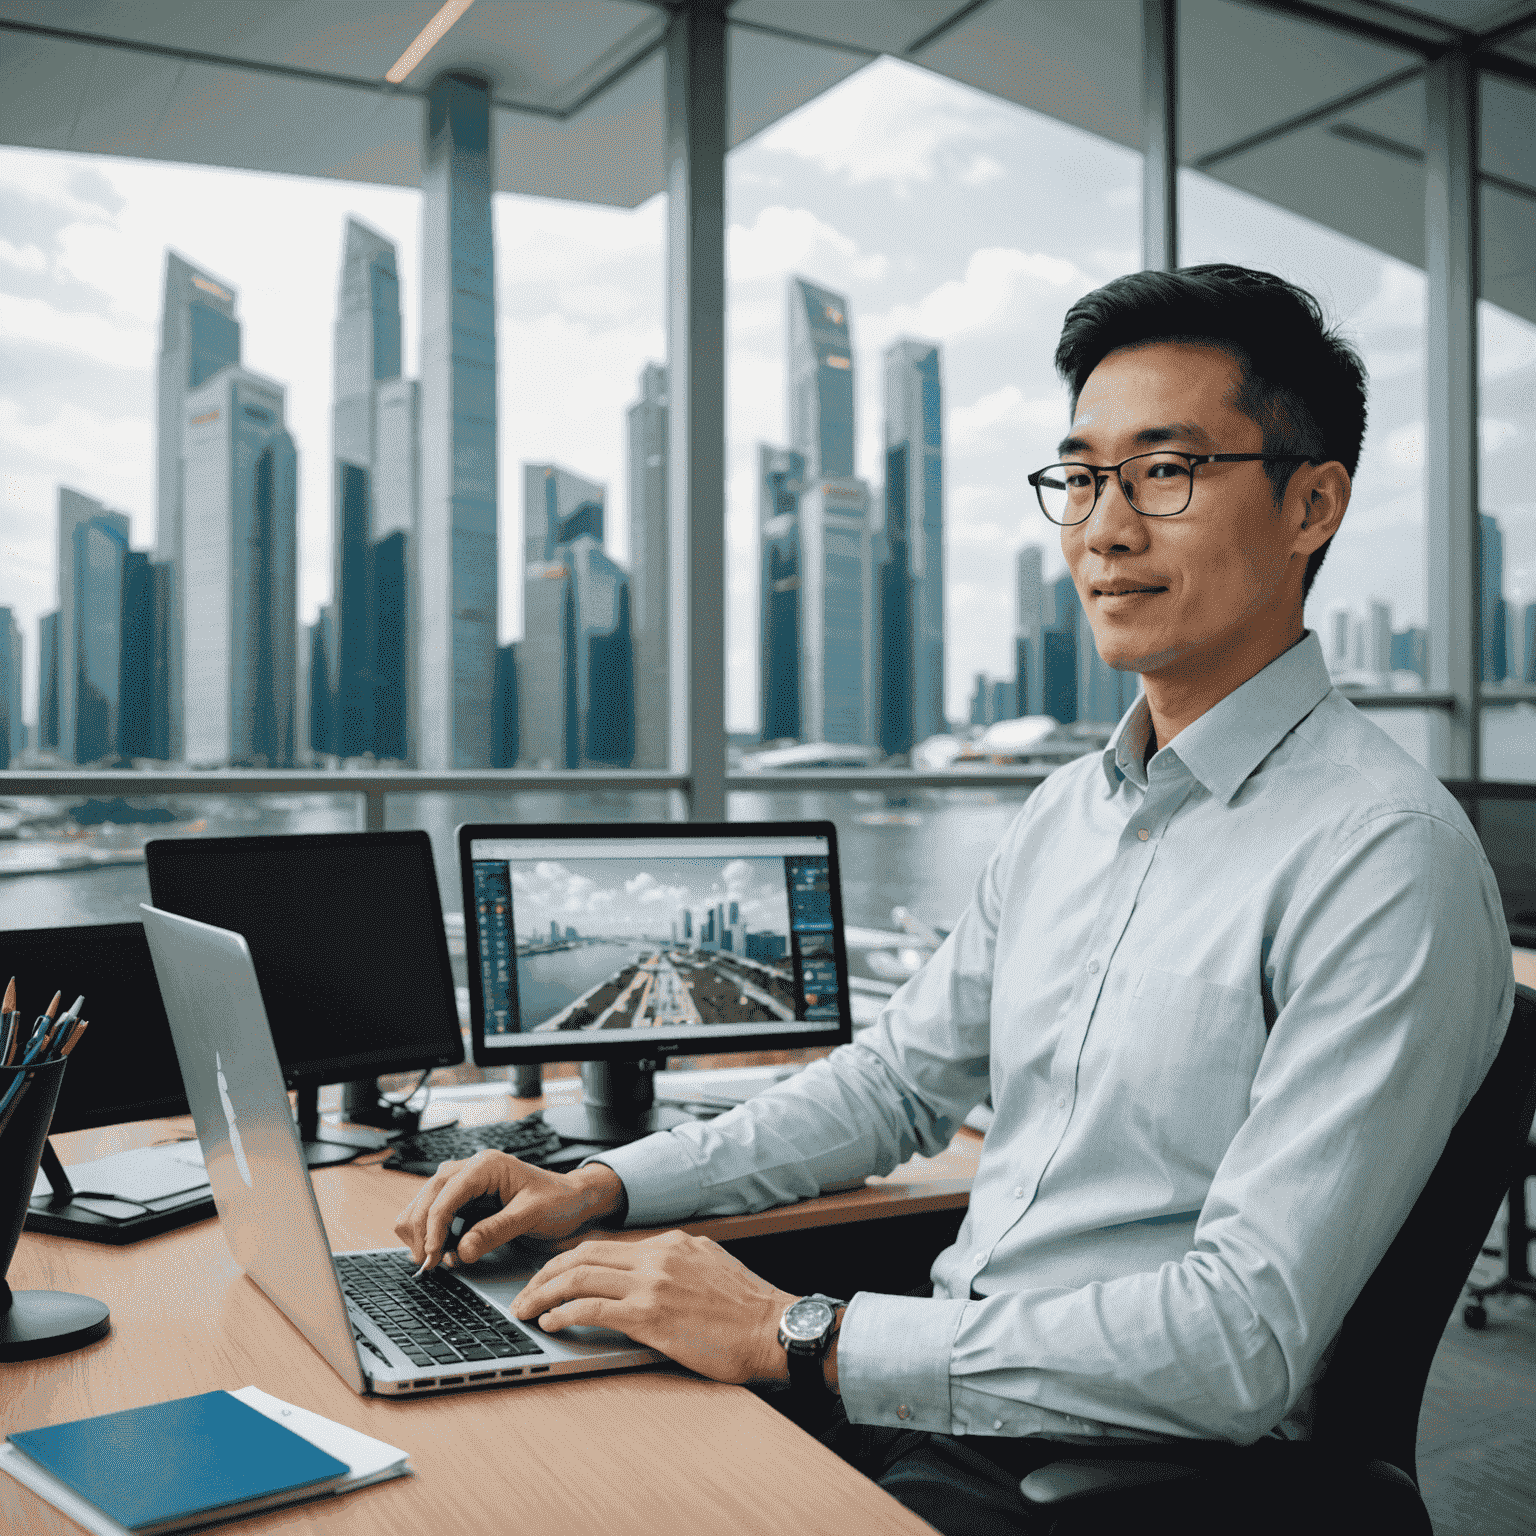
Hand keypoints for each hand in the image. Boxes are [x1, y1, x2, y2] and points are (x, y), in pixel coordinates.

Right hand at [393, 1150, 623, 1272]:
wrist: (573, 1201)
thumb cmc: (557, 1201)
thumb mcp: (530, 1216)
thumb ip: (495, 1231)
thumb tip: (462, 1251)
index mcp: (487, 1165)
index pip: (446, 1192)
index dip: (433, 1224)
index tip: (431, 1254)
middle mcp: (473, 1168)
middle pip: (430, 1194)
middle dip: (422, 1228)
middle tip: (425, 1263)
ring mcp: (469, 1183)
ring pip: (428, 1202)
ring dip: (423, 1230)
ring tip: (430, 1260)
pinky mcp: (469, 1199)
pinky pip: (441, 1213)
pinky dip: (435, 1233)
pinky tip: (443, 1253)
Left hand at [512, 1228, 796, 1384]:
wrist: (775, 1329)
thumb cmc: (749, 1310)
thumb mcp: (711, 1267)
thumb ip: (678, 1263)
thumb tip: (649, 1274)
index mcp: (671, 1243)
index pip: (606, 1243)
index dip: (571, 1259)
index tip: (552, 1274)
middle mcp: (657, 1255)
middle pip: (584, 1253)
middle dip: (546, 1272)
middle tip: (526, 1291)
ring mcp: (652, 1283)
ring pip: (579, 1276)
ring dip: (544, 1292)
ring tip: (526, 1308)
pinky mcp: (650, 1316)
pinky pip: (592, 1308)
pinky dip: (564, 1314)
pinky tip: (552, 1323)